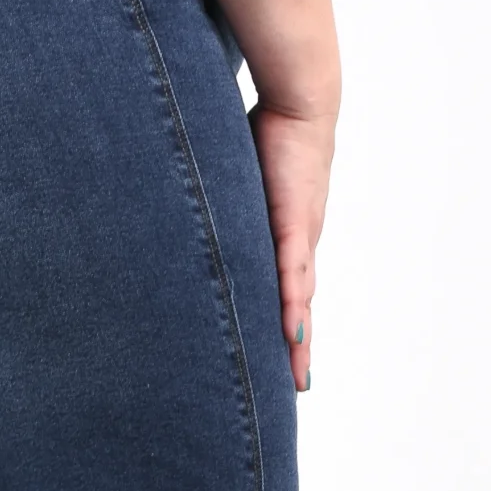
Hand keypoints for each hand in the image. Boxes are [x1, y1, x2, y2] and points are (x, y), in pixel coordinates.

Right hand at [249, 101, 332, 391]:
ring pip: (299, 300)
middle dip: (294, 351)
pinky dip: (293, 304)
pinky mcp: (295, 220)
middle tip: (292, 390)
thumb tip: (187, 212)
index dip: (281, 330)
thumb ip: (220, 205)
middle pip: (297, 309)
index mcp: (284, 239)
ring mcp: (299, 235)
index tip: (280, 364)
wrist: (303, 99)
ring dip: (296, 340)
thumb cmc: (269, 133)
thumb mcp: (237, 182)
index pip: (284, 294)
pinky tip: (294, 334)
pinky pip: (292, 271)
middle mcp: (298, 245)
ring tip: (297, 377)